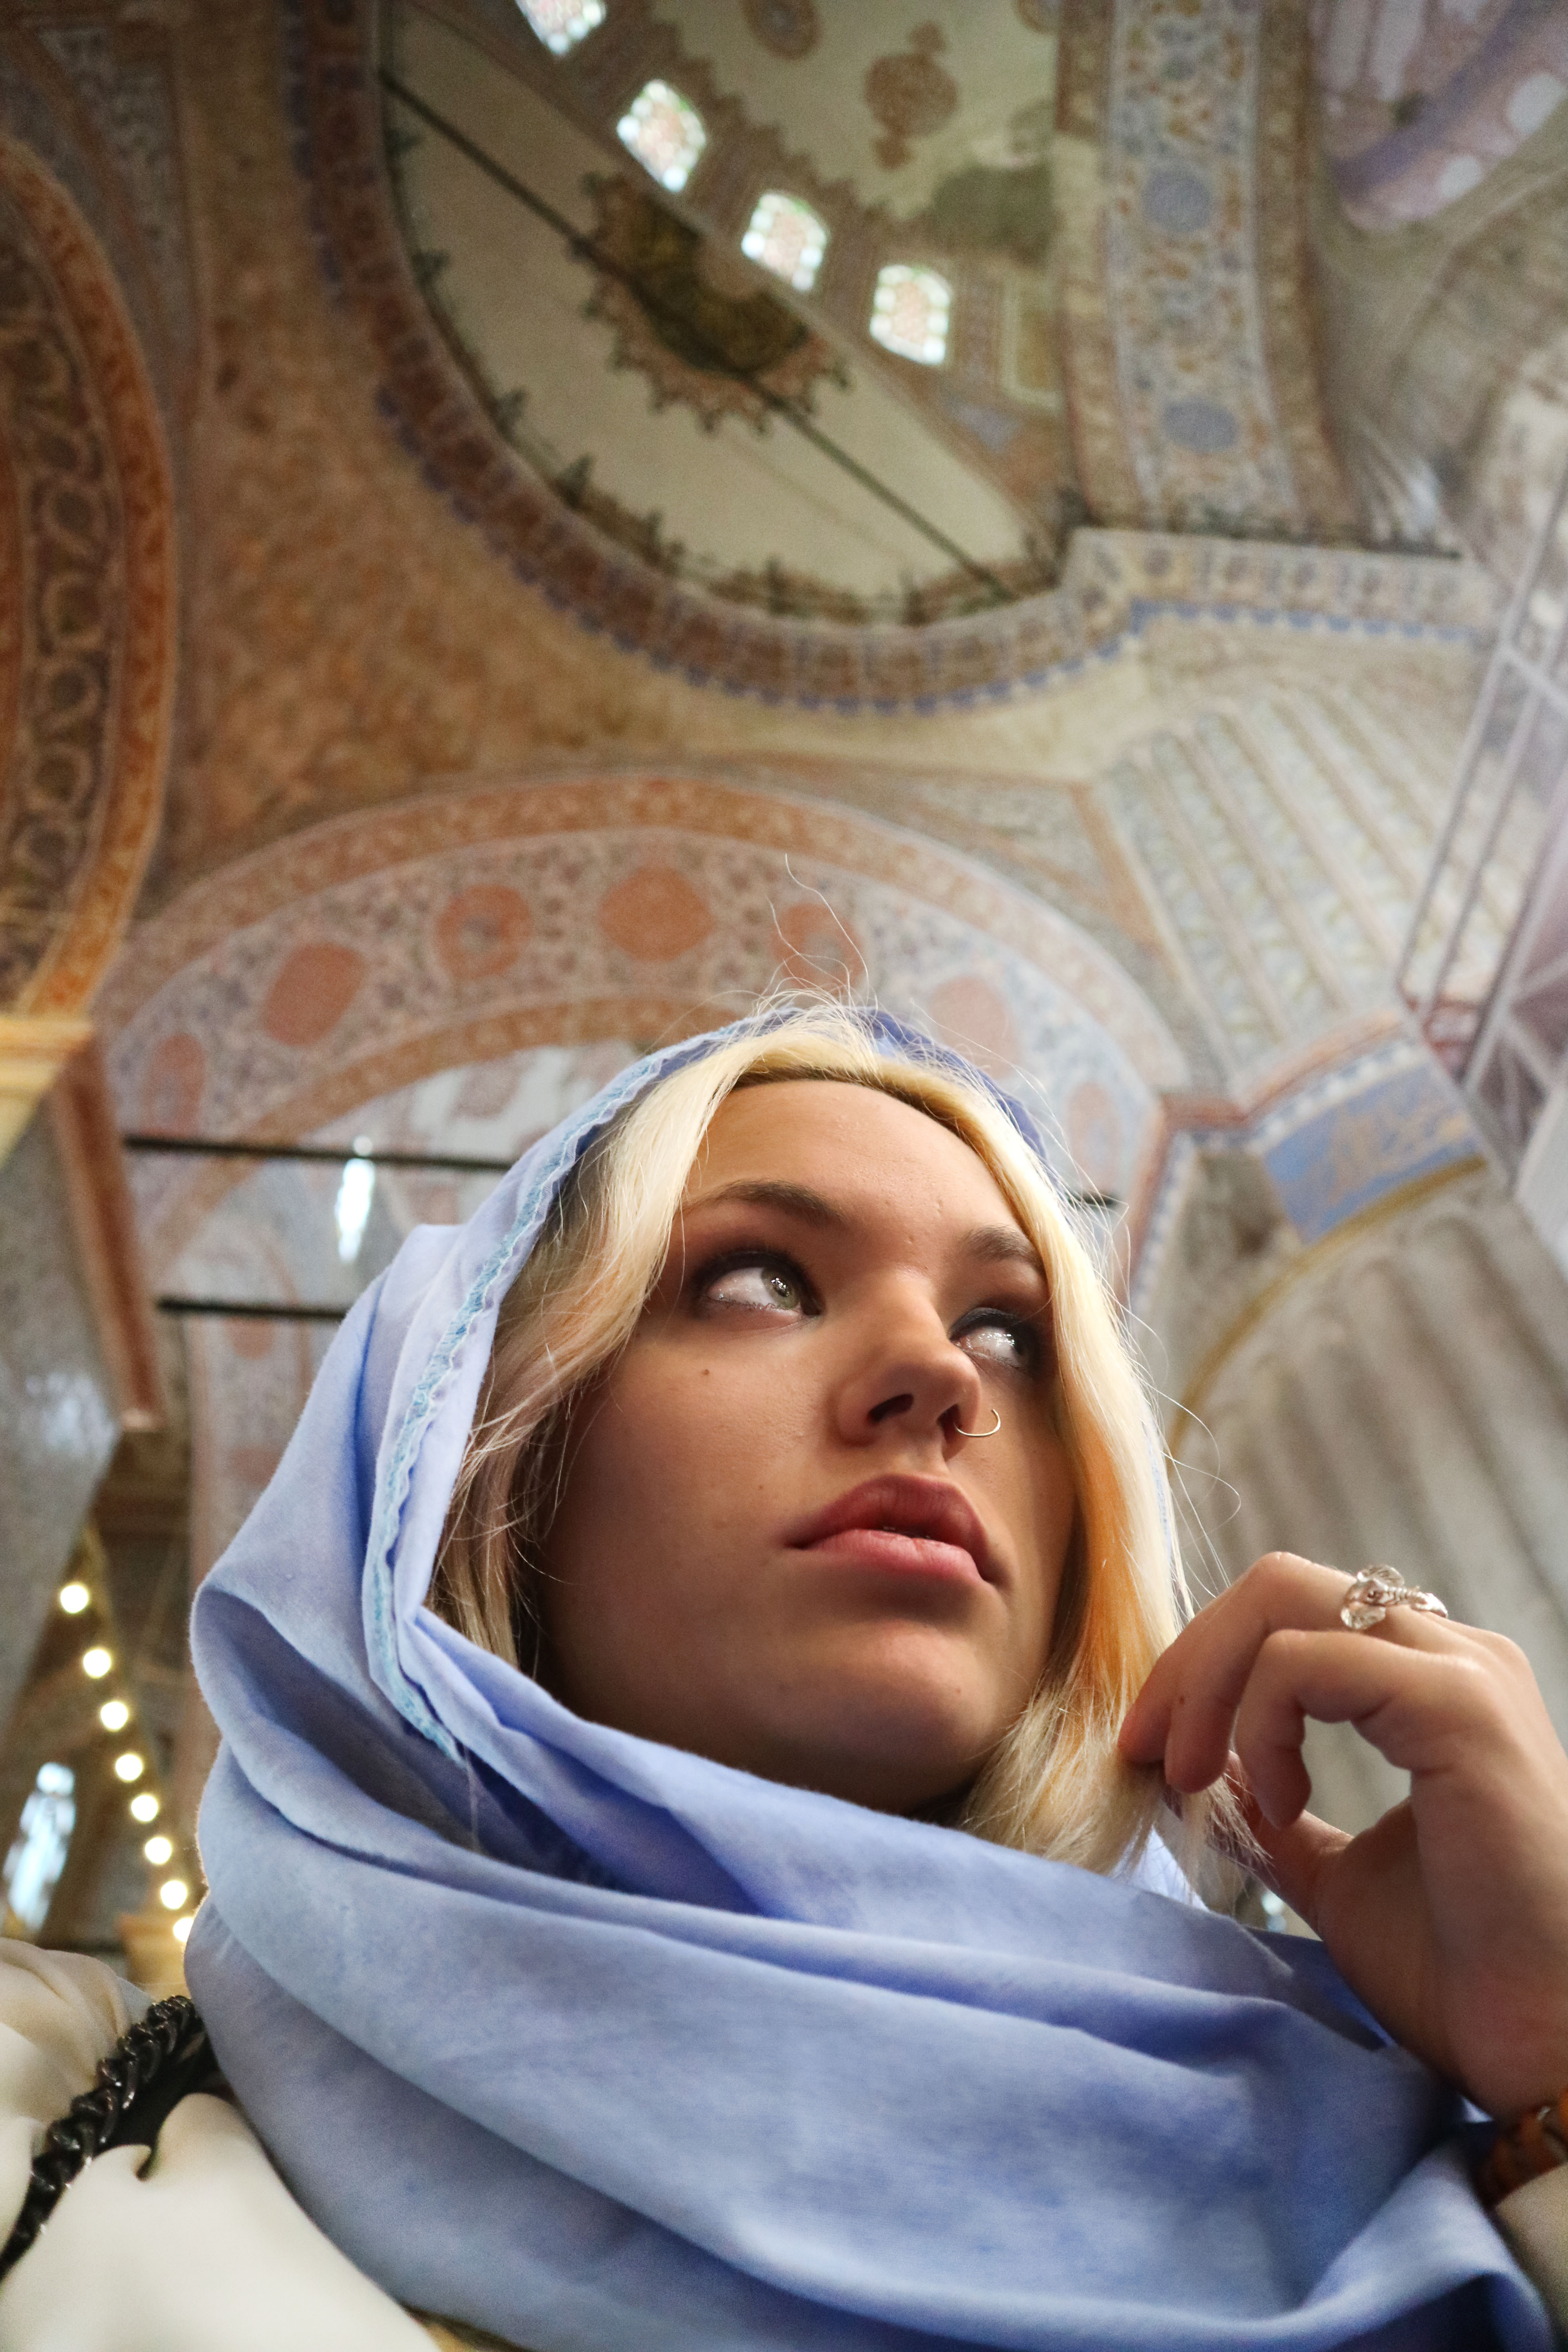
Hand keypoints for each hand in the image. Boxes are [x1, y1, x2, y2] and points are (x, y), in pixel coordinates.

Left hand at [1118, 1552, 1567, 2117]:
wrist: (1545, 2045)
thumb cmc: (1464, 1971)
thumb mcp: (1334, 1874)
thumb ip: (1272, 1815)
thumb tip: (1194, 1764)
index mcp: (1429, 1683)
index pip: (1288, 1612)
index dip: (1200, 1667)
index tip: (1150, 1749)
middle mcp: (1454, 1656)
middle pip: (1275, 1586)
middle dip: (1188, 1661)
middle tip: (1148, 1750)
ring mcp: (1463, 1672)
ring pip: (1283, 1597)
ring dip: (1208, 1685)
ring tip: (1198, 1779)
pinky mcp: (1459, 1707)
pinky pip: (1309, 1658)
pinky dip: (1259, 1717)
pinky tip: (1280, 1798)